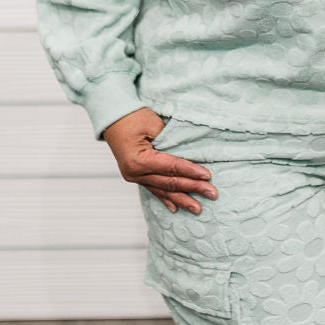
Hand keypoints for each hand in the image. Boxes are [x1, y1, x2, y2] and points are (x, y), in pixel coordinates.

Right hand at [102, 108, 217, 213]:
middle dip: (192, 188)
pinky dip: (166, 198)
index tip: (208, 175)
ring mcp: (134, 176)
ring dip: (182, 199)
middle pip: (169, 182)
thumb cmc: (133, 116)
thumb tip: (191, 156)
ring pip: (162, 190)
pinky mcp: (136, 176)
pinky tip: (175, 208)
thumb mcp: (154, 125)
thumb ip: (171, 143)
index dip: (190, 171)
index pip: (170, 167)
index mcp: (138, 160)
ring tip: (198, 208)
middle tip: (211, 193)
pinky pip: (154, 189)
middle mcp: (135, 173)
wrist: (113, 117)